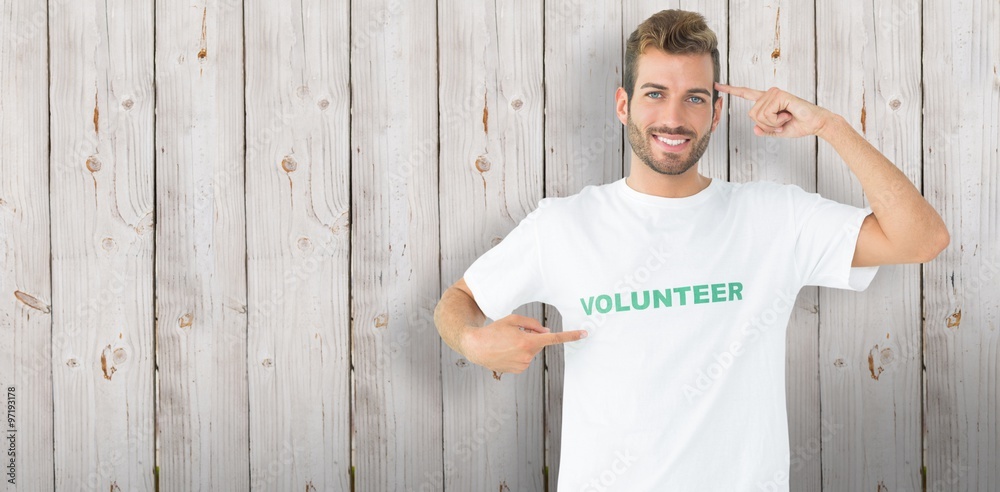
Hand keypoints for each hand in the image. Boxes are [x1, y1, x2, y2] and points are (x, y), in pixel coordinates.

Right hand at [462, 314, 587, 375]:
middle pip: (538, 343)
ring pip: (531, 352)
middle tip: (514, 334)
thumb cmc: (493, 331)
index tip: (583, 334)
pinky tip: (505, 351)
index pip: (554, 338)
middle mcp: (527, 356)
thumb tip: (546, 332)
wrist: (476, 347)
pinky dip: (519, 354)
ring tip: (506, 343)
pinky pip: (525, 359)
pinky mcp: (518, 370)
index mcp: (528, 341)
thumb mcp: (513, 320)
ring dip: (524, 346)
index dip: (570, 336)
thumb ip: (532, 325)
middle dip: (532, 337)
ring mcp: (523, 365)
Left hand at [715, 83, 834, 137]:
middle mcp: (768, 94)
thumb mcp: (777, 131)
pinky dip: (777, 121)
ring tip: (786, 118)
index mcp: (766, 101)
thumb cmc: (798, 125)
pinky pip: (768, 114)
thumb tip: (755, 129)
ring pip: (758, 116)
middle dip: (765, 125)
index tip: (717, 85)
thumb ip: (764, 130)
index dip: (730, 90)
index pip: (745, 94)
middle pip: (751, 115)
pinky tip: (788, 115)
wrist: (815, 124)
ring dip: (773, 123)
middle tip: (781, 122)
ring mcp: (774, 93)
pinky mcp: (780, 95)